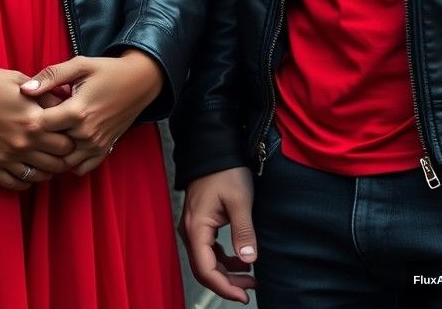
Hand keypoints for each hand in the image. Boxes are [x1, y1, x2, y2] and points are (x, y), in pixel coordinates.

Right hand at [0, 65, 75, 190]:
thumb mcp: (20, 80)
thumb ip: (45, 94)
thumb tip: (66, 102)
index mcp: (34, 120)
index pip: (68, 140)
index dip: (73, 137)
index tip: (72, 132)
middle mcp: (24, 143)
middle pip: (59, 161)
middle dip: (64, 155)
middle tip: (63, 147)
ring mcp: (8, 158)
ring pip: (41, 176)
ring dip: (49, 169)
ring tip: (48, 159)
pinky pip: (16, 184)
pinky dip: (26, 181)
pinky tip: (29, 170)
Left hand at [19, 51, 164, 175]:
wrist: (140, 81)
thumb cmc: (107, 70)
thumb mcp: (79, 65)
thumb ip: (51, 76)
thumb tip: (25, 90)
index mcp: (77, 111)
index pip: (40, 126)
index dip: (32, 117)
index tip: (32, 108)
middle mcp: (86, 133)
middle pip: (49, 145)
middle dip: (41, 136)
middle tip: (40, 121)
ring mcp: (96, 145)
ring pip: (62, 161)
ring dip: (54, 151)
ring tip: (53, 133)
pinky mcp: (104, 150)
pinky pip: (80, 168)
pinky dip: (70, 161)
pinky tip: (67, 145)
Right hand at [180, 168, 256, 303]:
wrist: (215, 148)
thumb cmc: (226, 171)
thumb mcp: (240, 201)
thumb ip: (243, 231)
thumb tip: (248, 260)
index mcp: (196, 228)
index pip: (206, 270)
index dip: (224, 288)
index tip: (244, 296)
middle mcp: (190, 230)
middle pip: (204, 269)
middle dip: (227, 283)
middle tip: (251, 289)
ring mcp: (193, 227)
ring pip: (206, 261)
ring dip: (227, 272)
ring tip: (250, 277)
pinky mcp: (199, 223)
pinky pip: (208, 250)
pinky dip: (223, 259)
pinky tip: (240, 260)